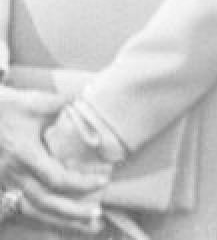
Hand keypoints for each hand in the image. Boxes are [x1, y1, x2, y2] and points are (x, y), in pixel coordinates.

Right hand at [0, 86, 108, 233]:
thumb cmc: (9, 109)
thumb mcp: (35, 103)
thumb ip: (63, 102)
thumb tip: (90, 93)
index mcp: (25, 155)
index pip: (55, 178)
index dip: (80, 183)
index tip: (103, 180)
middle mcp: (15, 175)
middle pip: (45, 202)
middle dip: (72, 212)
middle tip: (98, 216)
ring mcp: (7, 184)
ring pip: (34, 210)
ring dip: (60, 220)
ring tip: (86, 228)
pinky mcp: (5, 187)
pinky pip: (24, 208)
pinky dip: (44, 219)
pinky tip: (61, 225)